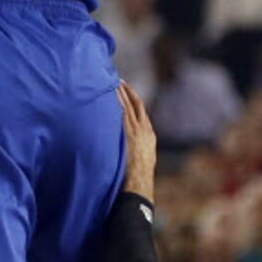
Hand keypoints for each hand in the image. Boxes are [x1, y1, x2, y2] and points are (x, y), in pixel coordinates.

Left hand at [118, 82, 156, 197]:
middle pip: (138, 105)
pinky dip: (118, 99)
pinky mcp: (129, 130)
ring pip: (130, 104)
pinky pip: (123, 110)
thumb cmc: (138, 176)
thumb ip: (134, 154)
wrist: (140, 180)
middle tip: (120, 81)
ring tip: (114, 81)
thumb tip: (127, 156)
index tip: (128, 95)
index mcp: (150, 136)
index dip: (135, 103)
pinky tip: (111, 92)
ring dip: (122, 92)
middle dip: (129, 92)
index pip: (142, 115)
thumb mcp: (140, 163)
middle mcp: (145, 129)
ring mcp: (137, 129)